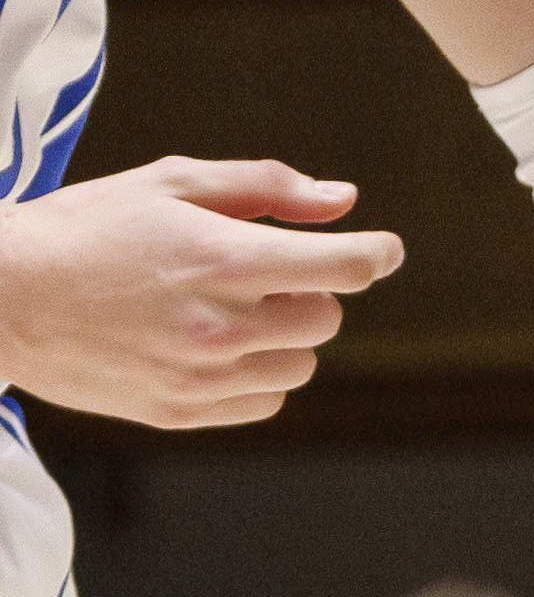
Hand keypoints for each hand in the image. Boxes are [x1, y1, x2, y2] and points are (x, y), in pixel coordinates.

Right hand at [0, 161, 403, 428]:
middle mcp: (219, 324)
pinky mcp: (183, 413)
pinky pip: (266, 401)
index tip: (383, 249)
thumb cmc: (86, 227)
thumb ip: (264, 187)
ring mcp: (202, 376)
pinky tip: (205, 345)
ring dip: (280, 335)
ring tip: (216, 307)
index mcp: (219, 258)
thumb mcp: (168, 183)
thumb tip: (346, 202)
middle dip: (305, 290)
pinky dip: (254, 374)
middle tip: (249, 271)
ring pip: (301, 363)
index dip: (375, 254)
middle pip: (326, 318)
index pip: (342, 268)